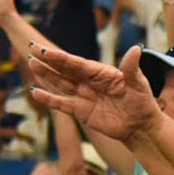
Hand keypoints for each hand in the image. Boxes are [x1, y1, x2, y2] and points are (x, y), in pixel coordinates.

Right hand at [23, 45, 161, 144]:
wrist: (140, 126)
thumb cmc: (142, 102)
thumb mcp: (139, 84)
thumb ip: (132, 68)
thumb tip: (137, 48)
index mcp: (102, 72)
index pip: (78, 63)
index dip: (61, 58)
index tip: (46, 50)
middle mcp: (90, 82)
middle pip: (66, 70)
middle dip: (49, 60)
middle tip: (31, 48)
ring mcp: (84, 96)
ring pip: (61, 84)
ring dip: (46, 75)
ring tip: (31, 64)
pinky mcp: (81, 111)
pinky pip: (62, 103)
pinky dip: (49, 99)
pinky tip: (35, 92)